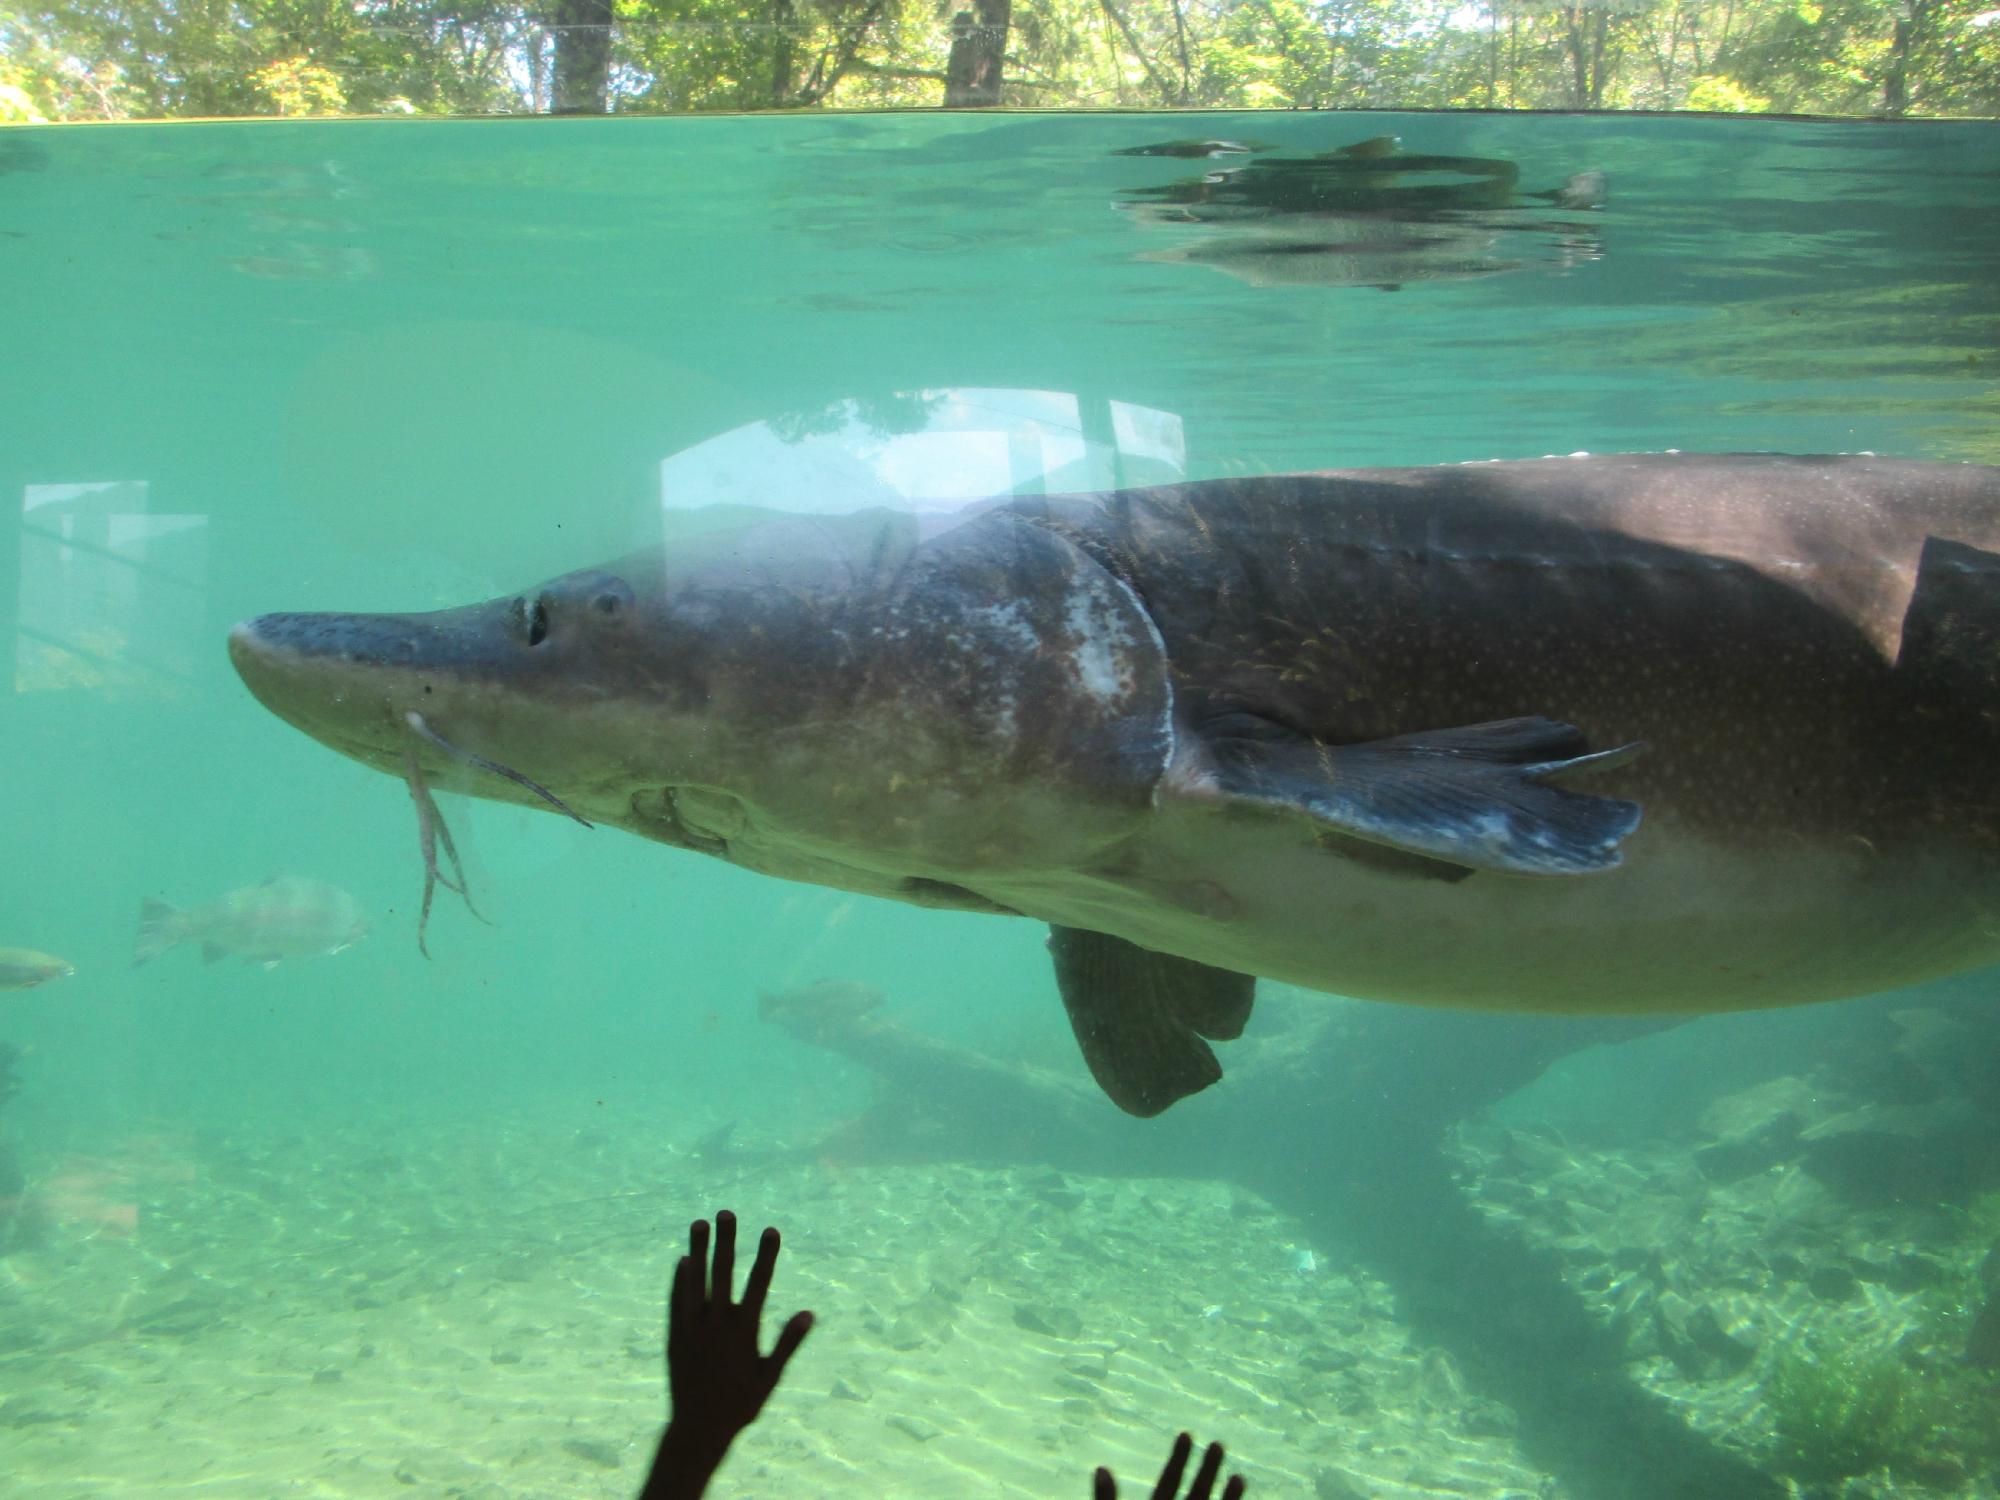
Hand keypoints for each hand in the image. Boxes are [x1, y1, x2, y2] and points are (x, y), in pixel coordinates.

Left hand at [641, 1210, 812, 1499]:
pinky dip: (679, 1281)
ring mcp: (693, 1329)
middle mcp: (717, 1325)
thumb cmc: (740, 1405)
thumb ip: (788, 1343)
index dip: (765, 1255)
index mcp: (744, 1331)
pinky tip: (682, 1260)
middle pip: (723, 1274)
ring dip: (698, 1250)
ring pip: (696, 1282)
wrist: (698, 1431)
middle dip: (726, 1241)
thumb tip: (809, 1314)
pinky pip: (676, 1302)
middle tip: (727, 1212)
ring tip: (699, 1223)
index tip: (770, 1229)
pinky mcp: (675, 1337)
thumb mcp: (770, 1377)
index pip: (758, 1284)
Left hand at [1094, 1432, 1245, 1499]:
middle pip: (1196, 1494)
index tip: (1186, 1433)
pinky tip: (1241, 1493)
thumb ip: (1107, 1499)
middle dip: (1208, 1470)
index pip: (1169, 1480)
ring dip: (1228, 1498)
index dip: (1178, 1457)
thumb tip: (1100, 1468)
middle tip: (1219, 1443)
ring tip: (1239, 1477)